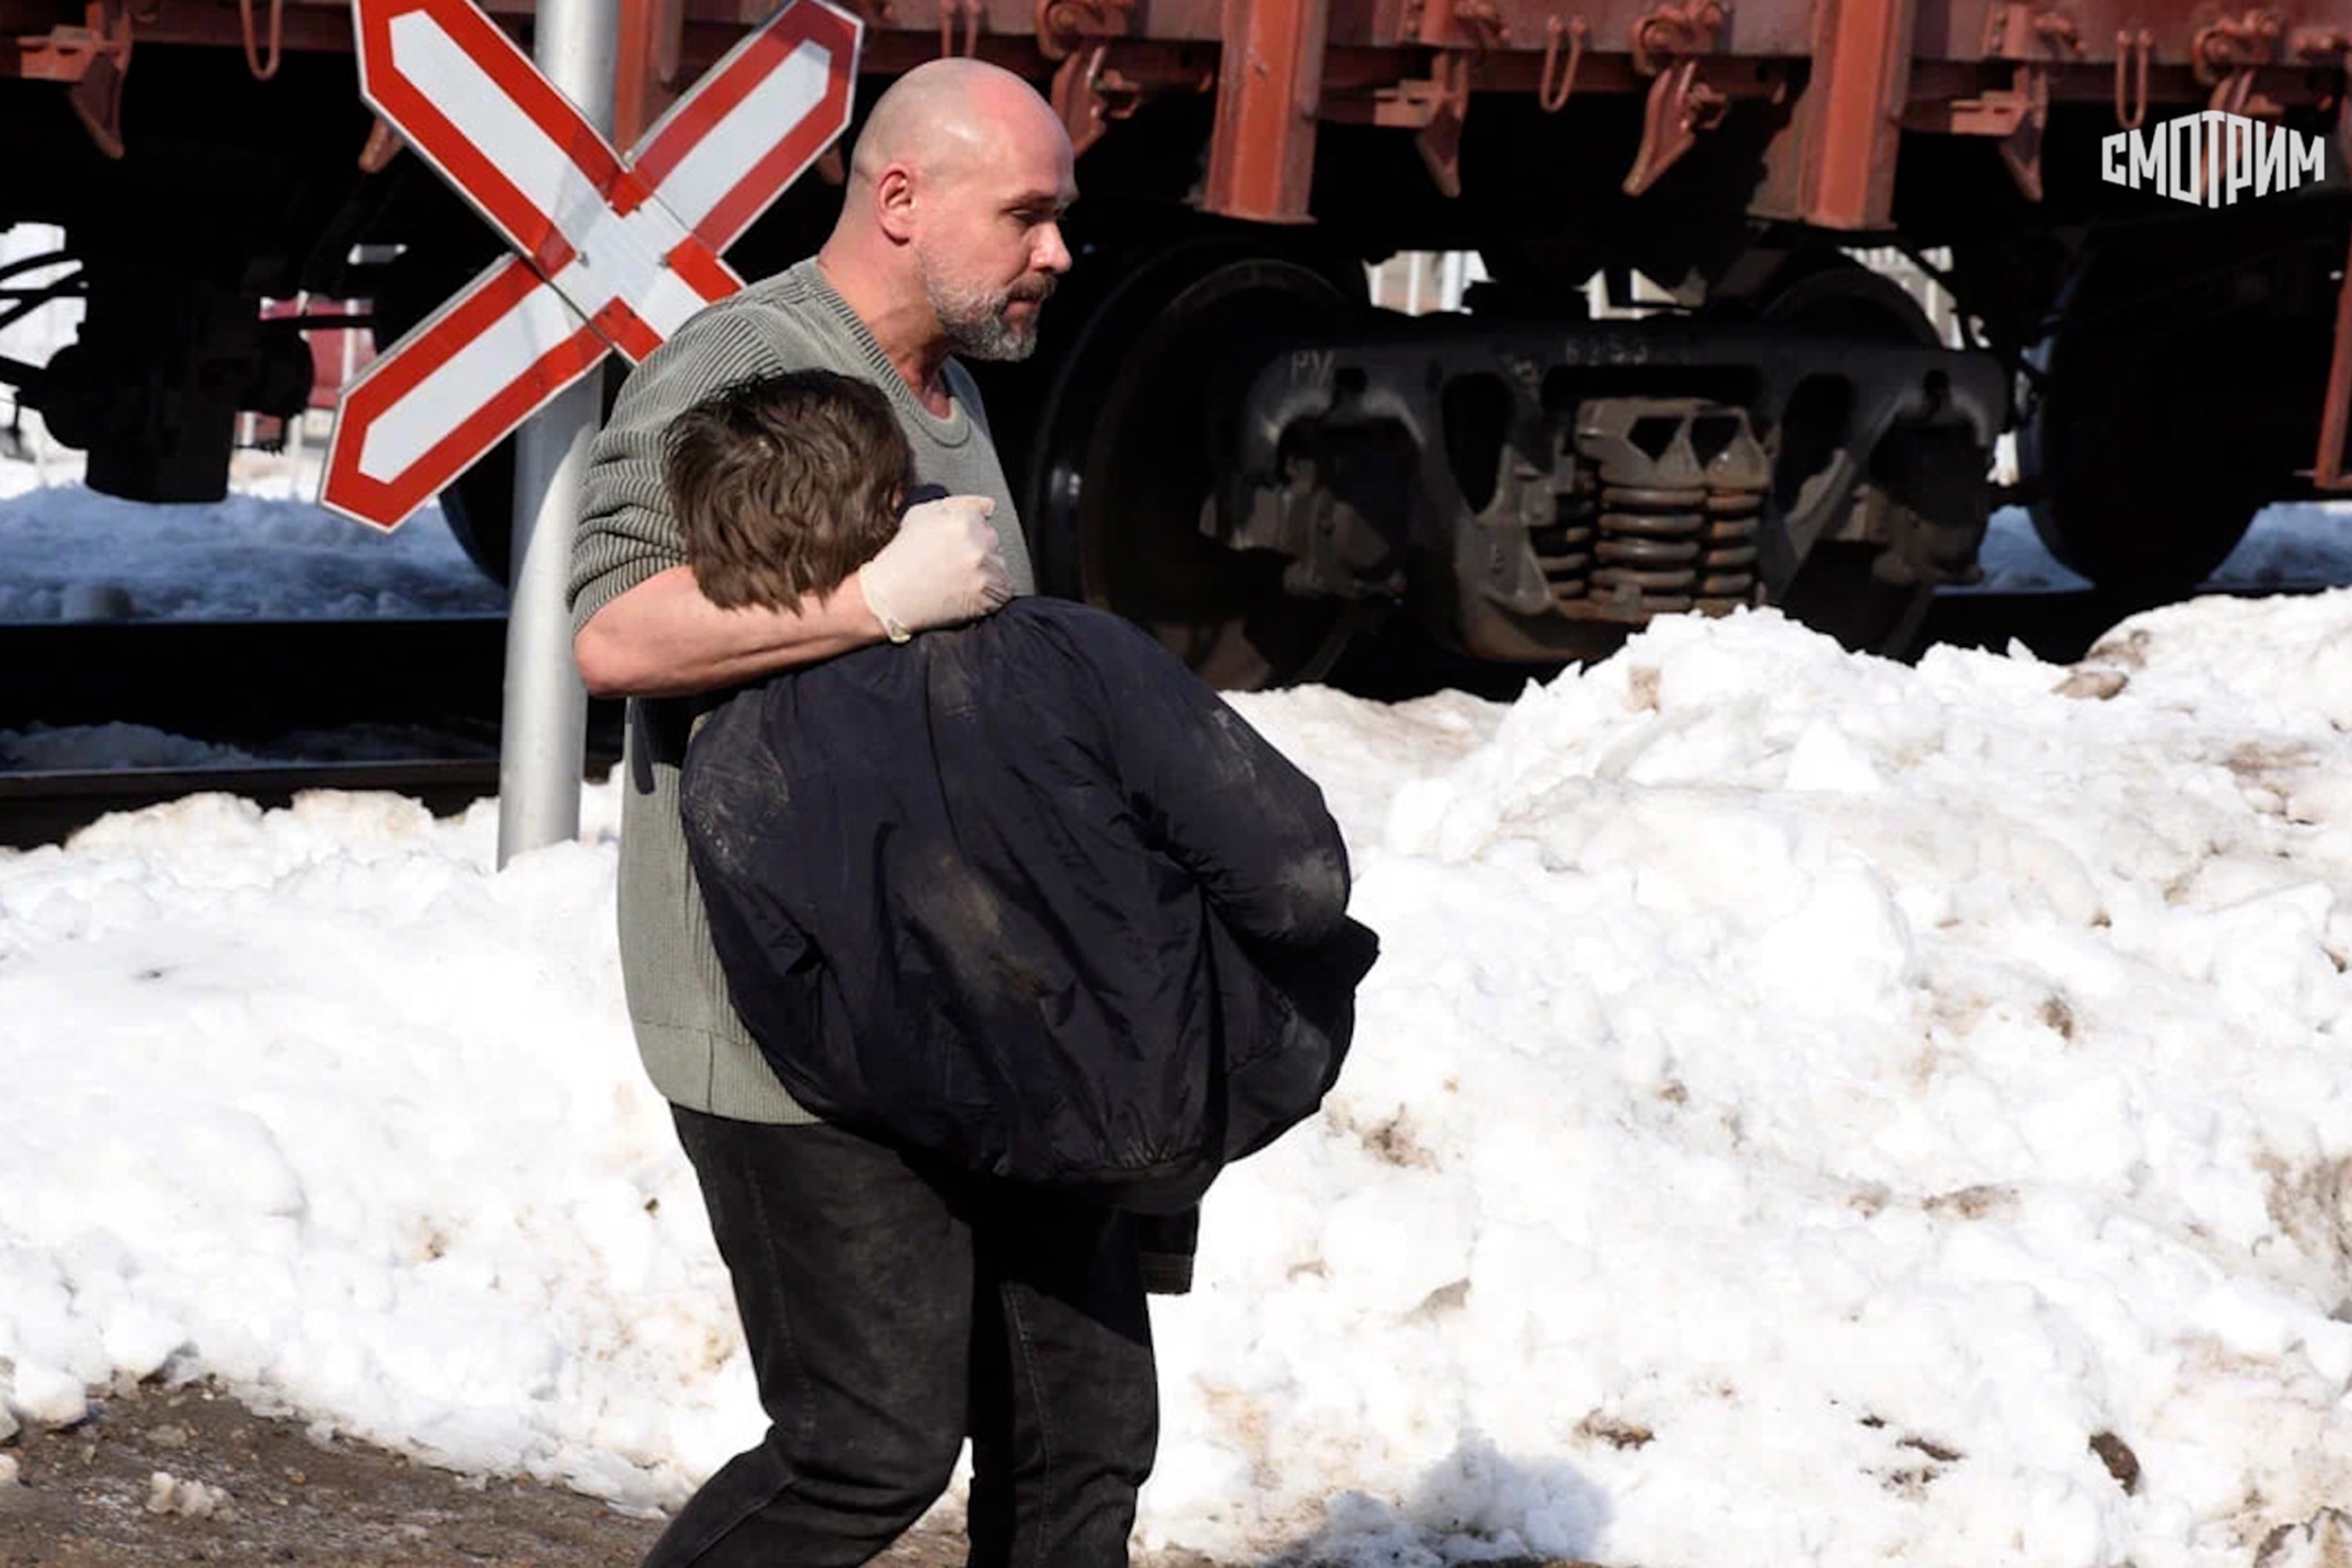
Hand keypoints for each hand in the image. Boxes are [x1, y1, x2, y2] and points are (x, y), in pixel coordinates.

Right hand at [857, 495, 1013, 639]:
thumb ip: (960, 504)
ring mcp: (985, 572)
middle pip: (993, 543)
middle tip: (951, 565)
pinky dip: (990, 594)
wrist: (889, 596)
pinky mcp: (989, 597)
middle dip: (976, 552)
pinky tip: (966, 593)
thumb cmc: (902, 557)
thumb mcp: (922, 515)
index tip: (951, 547)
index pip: (984, 521)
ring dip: (985, 573)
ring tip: (956, 580)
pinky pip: (1003, 592)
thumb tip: (989, 506)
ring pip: (999, 567)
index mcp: (964, 520)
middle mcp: (978, 544)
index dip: (966, 535)